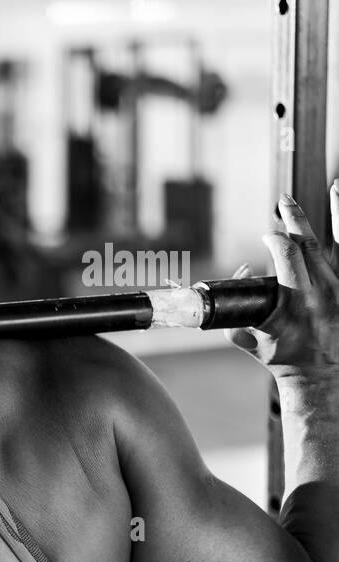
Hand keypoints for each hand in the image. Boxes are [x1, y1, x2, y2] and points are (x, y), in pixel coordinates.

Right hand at [232, 187, 338, 377]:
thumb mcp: (248, 340)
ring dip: (337, 212)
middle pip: (310, 244)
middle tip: (284, 200)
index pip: (286, 256)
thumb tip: (243, 272)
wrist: (320, 375)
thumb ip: (233, 314)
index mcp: (294, 304)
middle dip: (295, 218)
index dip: (275, 239)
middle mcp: (322, 294)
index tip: (267, 235)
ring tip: (336, 186)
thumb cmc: (281, 359)